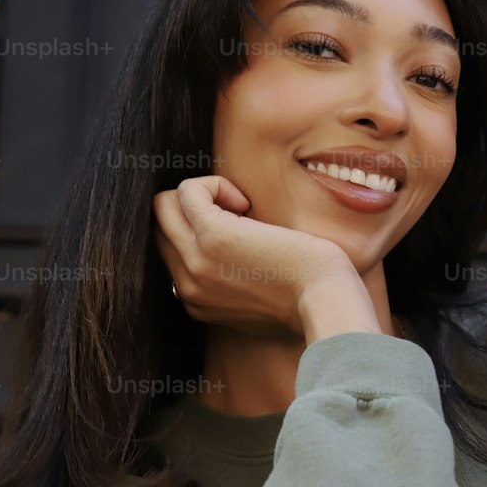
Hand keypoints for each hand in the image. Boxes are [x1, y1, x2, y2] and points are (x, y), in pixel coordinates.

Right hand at [153, 175, 356, 337]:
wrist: (324, 301)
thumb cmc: (306, 297)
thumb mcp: (258, 302)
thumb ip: (232, 285)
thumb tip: (233, 247)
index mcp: (195, 301)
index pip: (170, 252)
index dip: (197, 229)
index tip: (240, 233)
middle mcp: (187, 285)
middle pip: (162, 226)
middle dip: (194, 209)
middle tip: (239, 216)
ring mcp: (195, 261)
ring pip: (164, 206)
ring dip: (202, 195)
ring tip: (241, 209)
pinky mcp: (212, 235)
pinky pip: (188, 191)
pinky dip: (215, 184)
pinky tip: (245, 202)